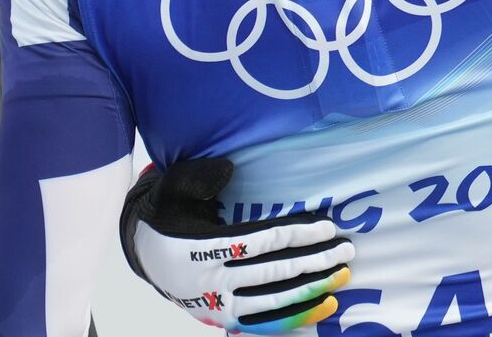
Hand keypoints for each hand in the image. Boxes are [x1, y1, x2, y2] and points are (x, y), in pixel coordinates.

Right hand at [120, 157, 354, 333]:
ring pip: (273, 302)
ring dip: (312, 290)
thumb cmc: (168, 216)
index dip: (296, 235)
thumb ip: (197, 177)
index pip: (259, 242)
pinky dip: (296, 318)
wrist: (144, 254)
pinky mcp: (223, 320)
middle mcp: (210, 282)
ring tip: (343, 275)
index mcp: (199, 248)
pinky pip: (264, 323)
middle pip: (273, 273)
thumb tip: (228, 170)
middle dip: (314, 262)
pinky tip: (324, 306)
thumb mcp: (172, 188)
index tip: (327, 228)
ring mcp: (218, 306)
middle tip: (346, 251)